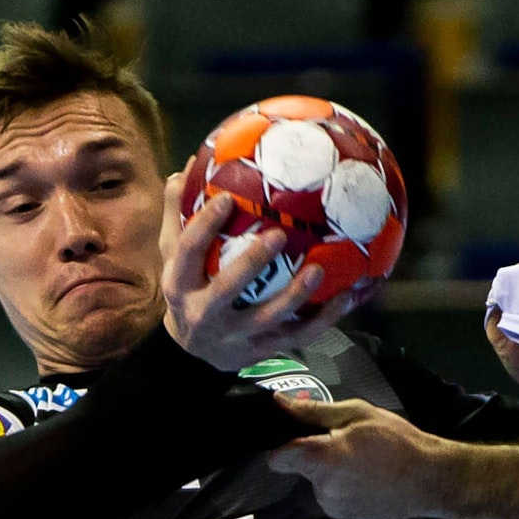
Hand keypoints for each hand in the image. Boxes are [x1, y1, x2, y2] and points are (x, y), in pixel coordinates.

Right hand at [160, 173, 355, 369]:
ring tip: (319, 269)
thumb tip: (188, 167)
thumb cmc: (189, 286)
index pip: (189, 251)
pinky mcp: (261, 349)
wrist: (192, 350)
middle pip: (227, 288)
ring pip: (268, 317)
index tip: (226, 197)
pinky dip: (324, 318)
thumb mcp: (172, 253)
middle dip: (252, 262)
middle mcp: (204, 311)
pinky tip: (346, 297)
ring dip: (295, 294)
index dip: (205, 224)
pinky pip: (297, 335)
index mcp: (180, 282)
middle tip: (278, 234)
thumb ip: (178, 212)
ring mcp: (235, 335)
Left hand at [267, 396, 449, 518]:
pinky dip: (346, 487)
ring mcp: (334, 507)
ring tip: (365, 461)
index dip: (283, 445)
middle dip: (318, 454)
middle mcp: (321, 488)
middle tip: (349, 442)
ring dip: (333, 472)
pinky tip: (370, 478)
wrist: (430, 480)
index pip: (277, 458)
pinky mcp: (346, 518)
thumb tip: (279, 402)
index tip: (301, 436)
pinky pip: (335, 496)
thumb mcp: (358, 414)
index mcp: (320, 459)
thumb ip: (314, 411)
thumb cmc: (397, 441)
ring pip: (320, 483)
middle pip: (302, 468)